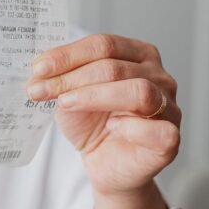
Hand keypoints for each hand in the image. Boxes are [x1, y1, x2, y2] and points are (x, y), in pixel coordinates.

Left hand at [25, 34, 180, 198]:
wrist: (104, 163)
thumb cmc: (92, 124)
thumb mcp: (70, 95)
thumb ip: (61, 78)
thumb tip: (38, 70)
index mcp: (139, 55)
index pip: (104, 45)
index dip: (68, 56)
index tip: (37, 69)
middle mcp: (160, 77)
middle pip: (115, 67)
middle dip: (72, 78)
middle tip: (39, 90)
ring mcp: (170, 108)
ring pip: (138, 91)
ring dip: (94, 96)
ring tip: (65, 104)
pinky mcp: (170, 140)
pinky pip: (157, 129)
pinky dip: (131, 127)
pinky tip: (111, 128)